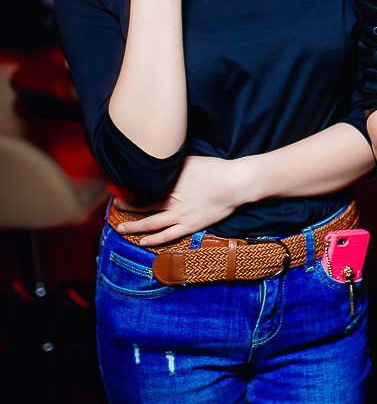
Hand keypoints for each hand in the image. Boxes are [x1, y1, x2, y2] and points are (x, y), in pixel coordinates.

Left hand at [115, 155, 244, 245]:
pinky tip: (142, 242)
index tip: (118, 189)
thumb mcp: (190, 161)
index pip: (142, 188)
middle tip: (116, 206)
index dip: (129, 190)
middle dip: (127, 206)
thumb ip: (174, 165)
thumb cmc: (214, 169)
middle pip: (142, 205)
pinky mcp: (189, 226)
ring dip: (134, 227)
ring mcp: (179, 215)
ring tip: (121, 229)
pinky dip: (153, 239)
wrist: (233, 184)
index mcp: (170, 183)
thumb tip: (162, 162)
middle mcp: (170, 200)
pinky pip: (167, 235)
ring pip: (150, 223)